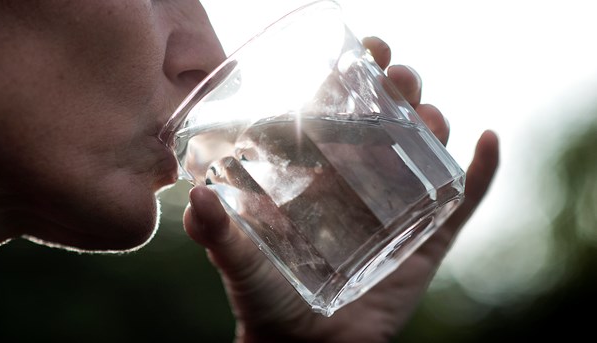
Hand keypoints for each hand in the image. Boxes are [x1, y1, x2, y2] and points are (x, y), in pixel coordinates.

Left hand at [183, 37, 498, 342]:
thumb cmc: (267, 301)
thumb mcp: (239, 262)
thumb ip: (217, 235)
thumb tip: (198, 199)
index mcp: (320, 174)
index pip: (344, 112)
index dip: (358, 76)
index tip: (366, 48)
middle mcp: (361, 184)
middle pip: (392, 122)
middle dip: (402, 89)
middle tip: (399, 78)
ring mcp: (397, 210)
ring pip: (427, 152)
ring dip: (436, 122)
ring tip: (429, 114)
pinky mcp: (424, 242)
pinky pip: (460, 202)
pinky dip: (481, 171)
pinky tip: (487, 139)